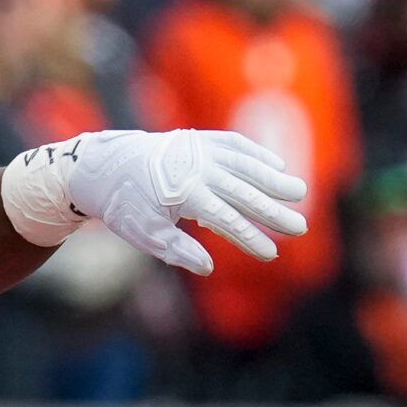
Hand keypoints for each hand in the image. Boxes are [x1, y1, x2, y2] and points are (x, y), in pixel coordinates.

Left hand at [1, 130, 307, 274]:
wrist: (106, 166)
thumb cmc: (127, 206)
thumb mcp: (145, 233)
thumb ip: (177, 251)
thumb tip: (208, 268)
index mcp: (182, 194)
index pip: (225, 220)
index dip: (249, 237)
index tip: (271, 254)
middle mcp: (195, 169)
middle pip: (243, 192)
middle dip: (273, 211)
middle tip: (300, 227)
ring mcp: (199, 150)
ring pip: (245, 164)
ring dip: (274, 178)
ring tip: (299, 193)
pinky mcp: (199, 139)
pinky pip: (235, 144)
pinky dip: (256, 154)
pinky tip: (276, 165)